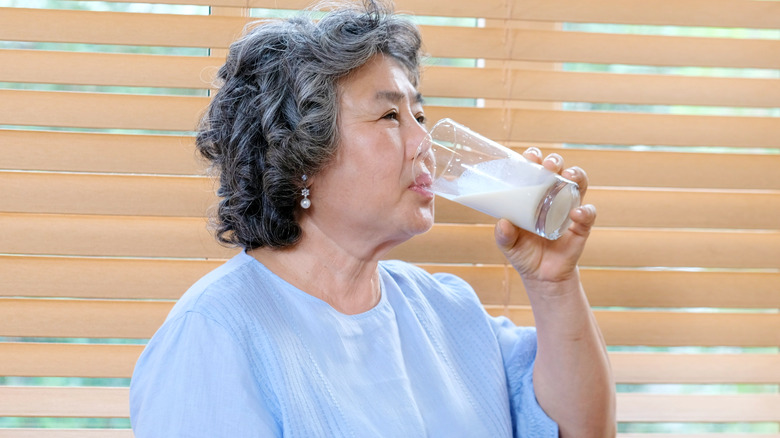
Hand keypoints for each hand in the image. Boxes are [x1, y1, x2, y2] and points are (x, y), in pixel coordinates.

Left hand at [494, 148, 595, 287]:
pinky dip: (585, 211)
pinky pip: (588, 214)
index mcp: (534, 195)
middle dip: (555, 161)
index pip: (536, 169)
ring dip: (576, 174)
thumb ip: (504, 235)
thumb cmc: (523, 253)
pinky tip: (576, 214)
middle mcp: (553, 197)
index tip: (530, 156)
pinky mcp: (582, 226)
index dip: (535, 158)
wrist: (541, 276)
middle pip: (559, 170)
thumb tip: (503, 222)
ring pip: (579, 183)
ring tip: (568, 175)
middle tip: (547, 165)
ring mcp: (569, 209)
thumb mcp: (509, 245)